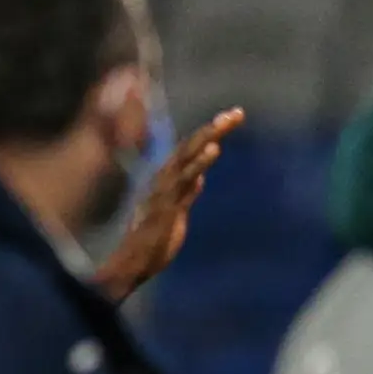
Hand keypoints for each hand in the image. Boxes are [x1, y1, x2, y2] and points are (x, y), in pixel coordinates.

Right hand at [95, 108, 243, 304]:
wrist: (135, 261)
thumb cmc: (154, 239)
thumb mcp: (176, 212)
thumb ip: (187, 194)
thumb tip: (199, 179)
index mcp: (169, 178)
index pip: (192, 150)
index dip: (211, 133)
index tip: (232, 118)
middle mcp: (166, 177)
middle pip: (191, 146)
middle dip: (214, 128)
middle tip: (237, 113)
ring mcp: (166, 188)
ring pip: (188, 157)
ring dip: (207, 138)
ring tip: (225, 122)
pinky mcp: (168, 202)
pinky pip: (186, 179)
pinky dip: (199, 162)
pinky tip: (214, 149)